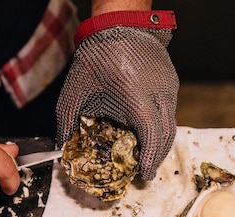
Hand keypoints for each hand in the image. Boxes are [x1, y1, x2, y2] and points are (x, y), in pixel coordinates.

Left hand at [56, 11, 178, 179]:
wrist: (119, 23)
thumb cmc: (96, 57)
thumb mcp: (75, 91)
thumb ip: (67, 121)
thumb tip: (63, 146)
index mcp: (137, 98)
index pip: (152, 136)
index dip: (151, 158)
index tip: (144, 174)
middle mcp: (159, 94)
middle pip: (167, 135)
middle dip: (157, 156)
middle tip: (145, 171)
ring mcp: (169, 87)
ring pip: (171, 123)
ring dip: (160, 142)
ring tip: (147, 155)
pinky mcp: (172, 82)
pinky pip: (170, 111)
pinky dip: (161, 126)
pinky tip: (148, 131)